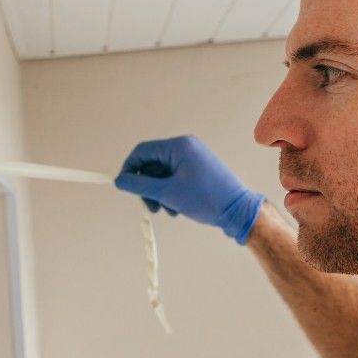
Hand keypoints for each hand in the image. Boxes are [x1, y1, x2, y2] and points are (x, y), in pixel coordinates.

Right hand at [114, 134, 264, 243]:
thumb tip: (119, 180)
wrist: (237, 210)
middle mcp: (186, 147)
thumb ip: (139, 185)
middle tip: (150, 207)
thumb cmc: (206, 198)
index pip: (142, 151)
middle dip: (147, 186)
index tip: (125, 187)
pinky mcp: (198, 170)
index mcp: (178, 146)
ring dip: (159, 193)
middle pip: (152, 164)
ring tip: (166, 210)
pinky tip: (176, 208)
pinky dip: (170, 192)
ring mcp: (193, 158)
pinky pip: (175, 177)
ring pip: (163, 173)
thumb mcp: (167, 193)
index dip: (130, 169)